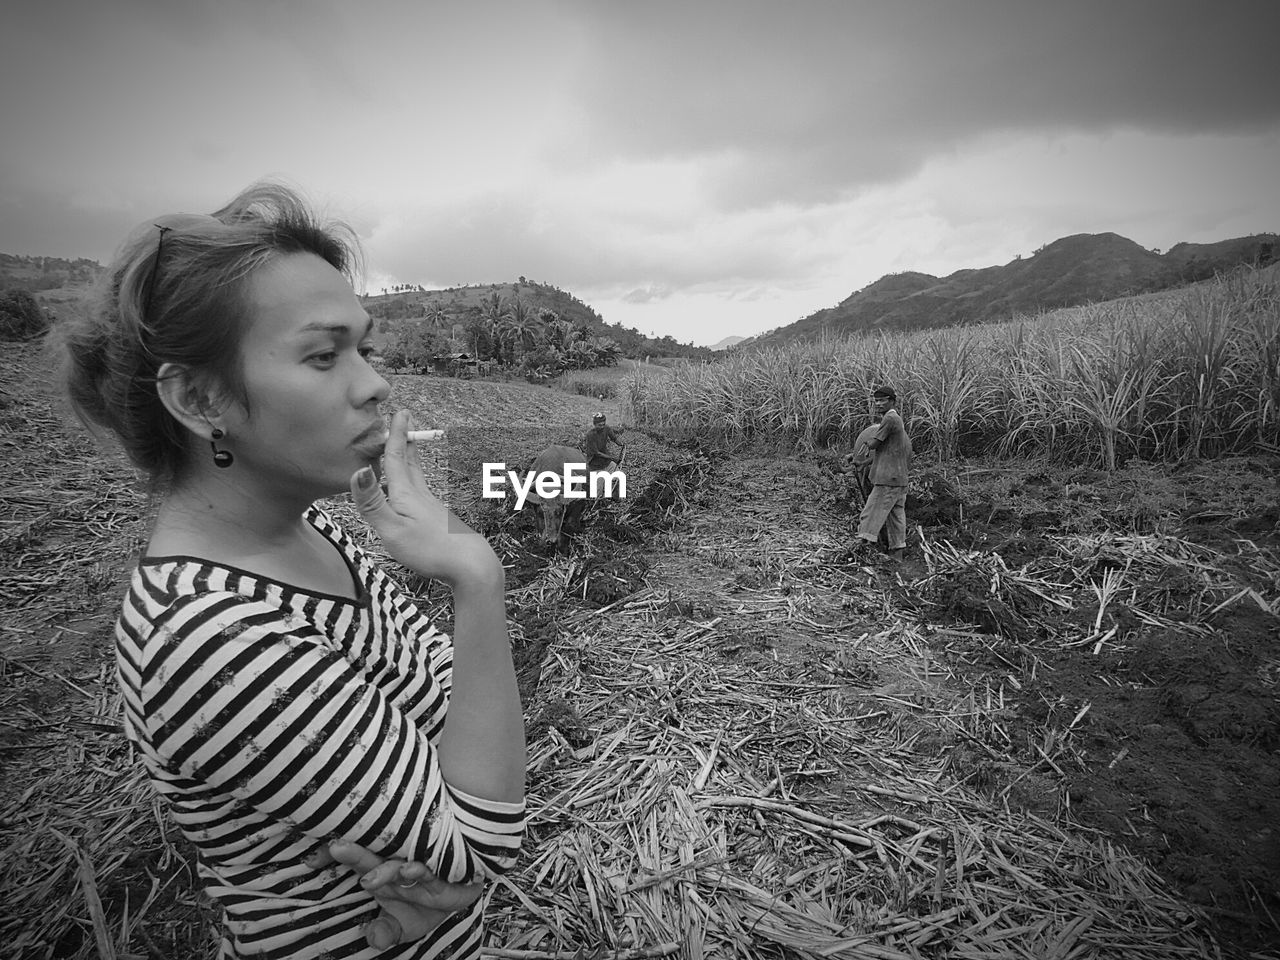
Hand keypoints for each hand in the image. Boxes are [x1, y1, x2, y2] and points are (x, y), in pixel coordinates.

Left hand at [308, 839, 483, 949]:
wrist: (463, 892)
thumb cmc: (427, 903)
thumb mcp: (403, 925)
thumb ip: (386, 931)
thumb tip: (373, 939)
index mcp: (380, 872)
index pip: (354, 862)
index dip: (335, 857)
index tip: (311, 860)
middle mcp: (396, 865)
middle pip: (371, 855)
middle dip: (353, 852)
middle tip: (336, 848)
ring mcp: (417, 864)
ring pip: (397, 863)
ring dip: (384, 869)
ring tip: (369, 880)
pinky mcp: (441, 869)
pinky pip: (428, 868)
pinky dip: (418, 870)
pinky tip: (409, 872)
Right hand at [351, 410, 502, 588]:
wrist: (470, 565)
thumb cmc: (430, 549)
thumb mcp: (392, 529)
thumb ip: (373, 502)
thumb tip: (358, 471)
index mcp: (406, 494)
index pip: (396, 458)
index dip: (395, 435)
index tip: (399, 412)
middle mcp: (420, 495)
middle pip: (409, 463)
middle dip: (404, 440)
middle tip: (405, 420)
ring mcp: (430, 507)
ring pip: (416, 477)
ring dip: (408, 459)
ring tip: (404, 449)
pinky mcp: (437, 520)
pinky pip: (419, 493)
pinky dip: (411, 482)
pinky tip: (410, 493)